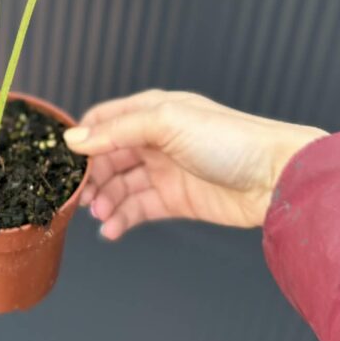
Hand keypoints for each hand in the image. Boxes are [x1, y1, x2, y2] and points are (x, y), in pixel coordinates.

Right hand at [64, 91, 325, 236]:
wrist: (276, 178)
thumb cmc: (230, 140)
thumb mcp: (167, 124)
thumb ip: (118, 130)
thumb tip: (75, 138)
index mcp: (152, 111)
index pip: (104, 121)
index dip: (82, 139)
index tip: (63, 162)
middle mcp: (156, 139)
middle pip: (107, 157)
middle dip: (91, 177)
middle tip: (79, 198)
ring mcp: (165, 170)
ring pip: (120, 186)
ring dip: (105, 200)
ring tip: (100, 215)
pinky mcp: (176, 200)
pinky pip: (138, 209)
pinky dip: (122, 219)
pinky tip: (112, 229)